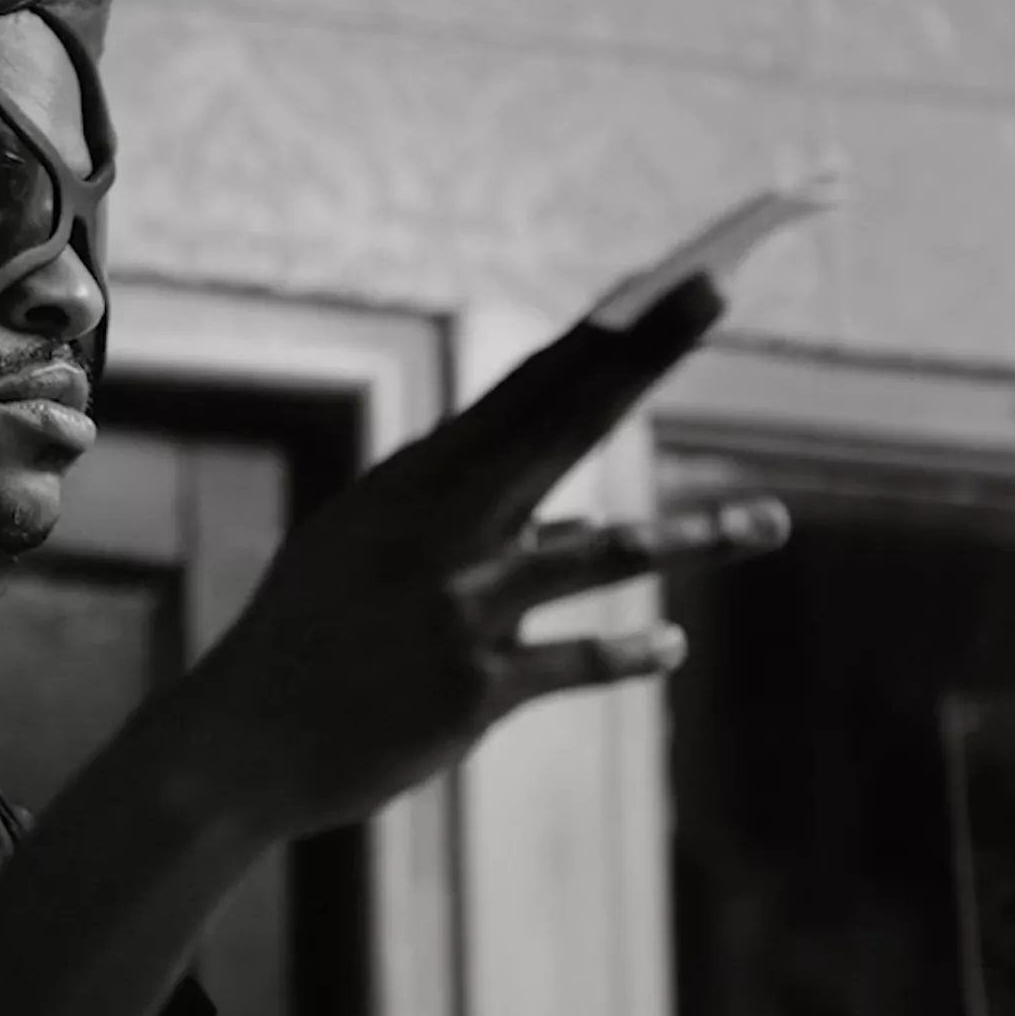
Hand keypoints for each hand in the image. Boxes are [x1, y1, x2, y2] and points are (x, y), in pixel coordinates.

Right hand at [168, 277, 789, 841]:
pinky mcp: (477, 689)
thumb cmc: (310, 634)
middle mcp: (447, 527)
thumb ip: (466, 527)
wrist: (243, 738)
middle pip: (568, 422)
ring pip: (605, 553)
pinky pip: (577, 663)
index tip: (671, 277)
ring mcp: (465, 607)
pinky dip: (629, 655)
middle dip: (647, 354)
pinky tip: (669, 647)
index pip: (530, 386)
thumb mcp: (369, 548)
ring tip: (772, 522)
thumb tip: (569, 527)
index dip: (607, 331)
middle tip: (714, 294)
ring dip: (697, 537)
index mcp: (419, 481)